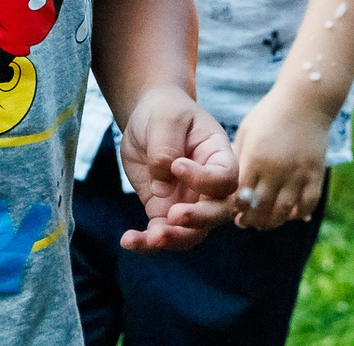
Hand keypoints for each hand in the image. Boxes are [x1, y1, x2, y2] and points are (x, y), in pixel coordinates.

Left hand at [115, 88, 238, 251]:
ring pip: (192, 233)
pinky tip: (128, 241)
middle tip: (173, 216)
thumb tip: (162, 190)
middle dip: (197, 220)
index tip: (177, 165)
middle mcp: (209, 185)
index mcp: (219, 157)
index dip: (205, 180)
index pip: (225, 179)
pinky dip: (146, 243)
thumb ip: (165, 150)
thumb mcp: (165, 119)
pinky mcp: (164, 210)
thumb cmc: (164, 111)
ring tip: (151, 239)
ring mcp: (189, 201)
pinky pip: (160, 233)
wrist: (147, 116)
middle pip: (217, 213)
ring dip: (174, 240)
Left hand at [231, 92, 329, 231]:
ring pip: (284, 212)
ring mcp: (297, 173)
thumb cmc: (269, 115)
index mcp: (254, 158)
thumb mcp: (247, 133)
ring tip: (265, 223)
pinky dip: (298, 214)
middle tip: (247, 222)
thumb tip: (229, 183)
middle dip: (252, 220)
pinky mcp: (315, 174)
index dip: (236, 209)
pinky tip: (291, 215)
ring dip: (273, 222)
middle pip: (261, 208)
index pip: (241, 196)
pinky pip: (307, 204)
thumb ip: (239, 158)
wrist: (304, 101)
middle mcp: (275, 169)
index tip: (234, 213)